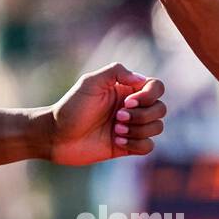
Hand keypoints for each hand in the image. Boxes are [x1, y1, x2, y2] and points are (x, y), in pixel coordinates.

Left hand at [40, 64, 165, 165]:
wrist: (57, 136)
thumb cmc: (71, 107)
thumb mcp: (90, 82)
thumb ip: (116, 72)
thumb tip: (141, 79)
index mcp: (126, 89)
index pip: (156, 87)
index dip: (149, 95)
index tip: (127, 101)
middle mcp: (132, 107)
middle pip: (161, 109)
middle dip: (142, 115)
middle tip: (116, 117)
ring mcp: (130, 127)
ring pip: (157, 127)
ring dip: (138, 129)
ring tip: (115, 130)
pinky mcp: (127, 146)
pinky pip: (148, 146)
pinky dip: (136, 143)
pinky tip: (117, 141)